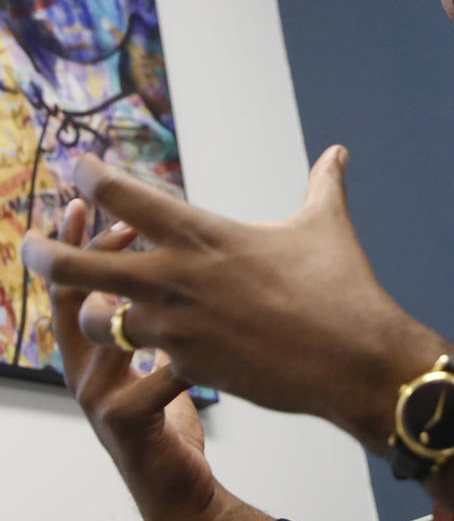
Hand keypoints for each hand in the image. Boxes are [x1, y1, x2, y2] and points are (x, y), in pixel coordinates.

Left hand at [23, 147, 449, 449]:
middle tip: (32, 245)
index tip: (78, 167)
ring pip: (99, 320)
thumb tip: (338, 151)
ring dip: (94, 311)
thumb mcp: (326, 225)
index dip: (92, 177)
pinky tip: (151, 347)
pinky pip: (142, 359)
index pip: (125, 197)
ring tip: (100, 307)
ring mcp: (178, 329)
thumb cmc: (342, 287)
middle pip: (80, 265)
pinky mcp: (190, 369)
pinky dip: (141, 350)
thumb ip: (323, 183)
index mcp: (205, 235)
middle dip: (46, 253)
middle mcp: (178, 279)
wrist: (354, 359)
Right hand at [47, 200, 215, 520]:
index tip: (85, 200)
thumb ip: (156, 317)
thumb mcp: (158, 359)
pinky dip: (183, 356)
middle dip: (85, 254)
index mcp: (91, 353)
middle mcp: (84, 372)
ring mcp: (98, 400)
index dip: (73, 243)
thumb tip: (171, 259)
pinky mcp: (125, 425)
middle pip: (73, 301)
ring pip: (108, 335)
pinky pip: (155, 378)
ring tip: (163, 267)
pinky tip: (208, 340)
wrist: (181, 490)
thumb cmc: (171, 414)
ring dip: (134, 298)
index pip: (71, 286)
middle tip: (114, 217)